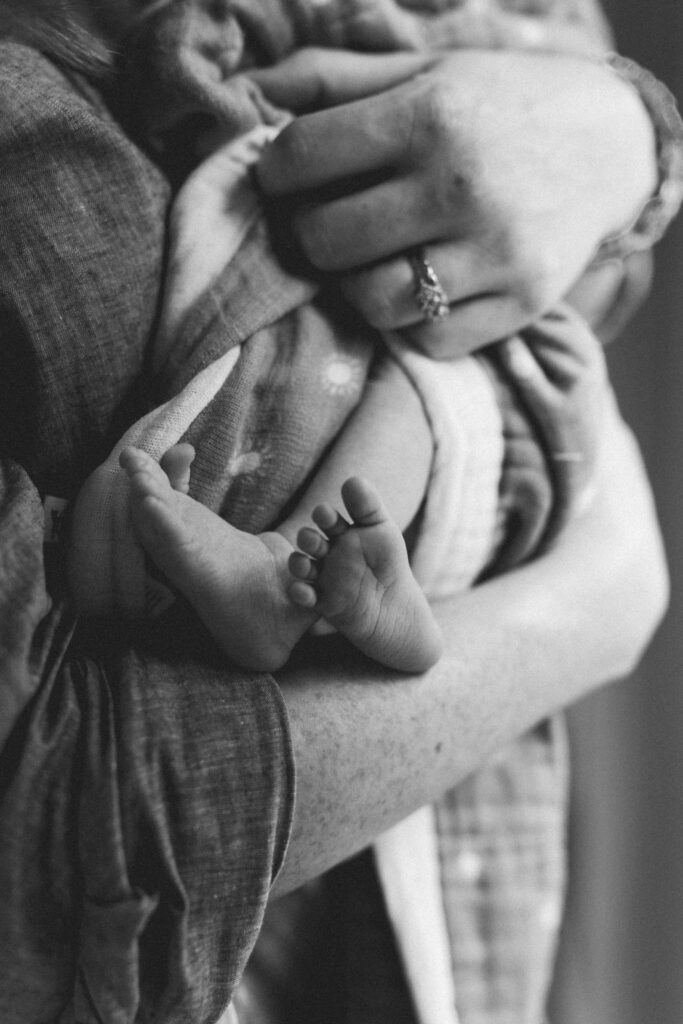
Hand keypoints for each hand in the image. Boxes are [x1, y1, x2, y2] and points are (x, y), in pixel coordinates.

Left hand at [255, 49, 656, 355]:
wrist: (611, 146)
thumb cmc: (501, 105)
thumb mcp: (426, 71)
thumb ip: (335, 80)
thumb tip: (248, 87)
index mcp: (429, 114)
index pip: (301, 157)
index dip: (277, 171)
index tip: (289, 176)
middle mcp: (460, 185)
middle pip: (326, 240)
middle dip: (312, 235)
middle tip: (331, 224)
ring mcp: (494, 252)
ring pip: (372, 301)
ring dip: (356, 286)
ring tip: (373, 260)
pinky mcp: (519, 303)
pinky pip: (429, 338)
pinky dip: (412, 321)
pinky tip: (422, 287)